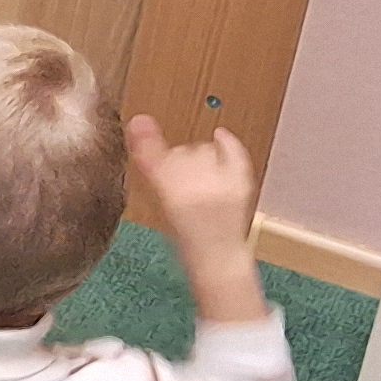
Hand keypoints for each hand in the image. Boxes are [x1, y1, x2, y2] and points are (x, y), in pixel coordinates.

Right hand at [128, 116, 269, 323]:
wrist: (217, 259)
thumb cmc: (185, 237)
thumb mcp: (157, 206)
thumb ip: (150, 161)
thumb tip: (139, 121)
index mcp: (170, 194)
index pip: (156, 155)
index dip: (148, 144)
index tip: (139, 127)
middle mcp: (197, 186)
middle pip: (180, 151)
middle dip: (176, 160)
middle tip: (177, 181)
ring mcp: (222, 183)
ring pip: (202, 150)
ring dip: (198, 158)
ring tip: (198, 178)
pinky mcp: (241, 182)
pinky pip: (234, 152)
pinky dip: (228, 144)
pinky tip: (221, 136)